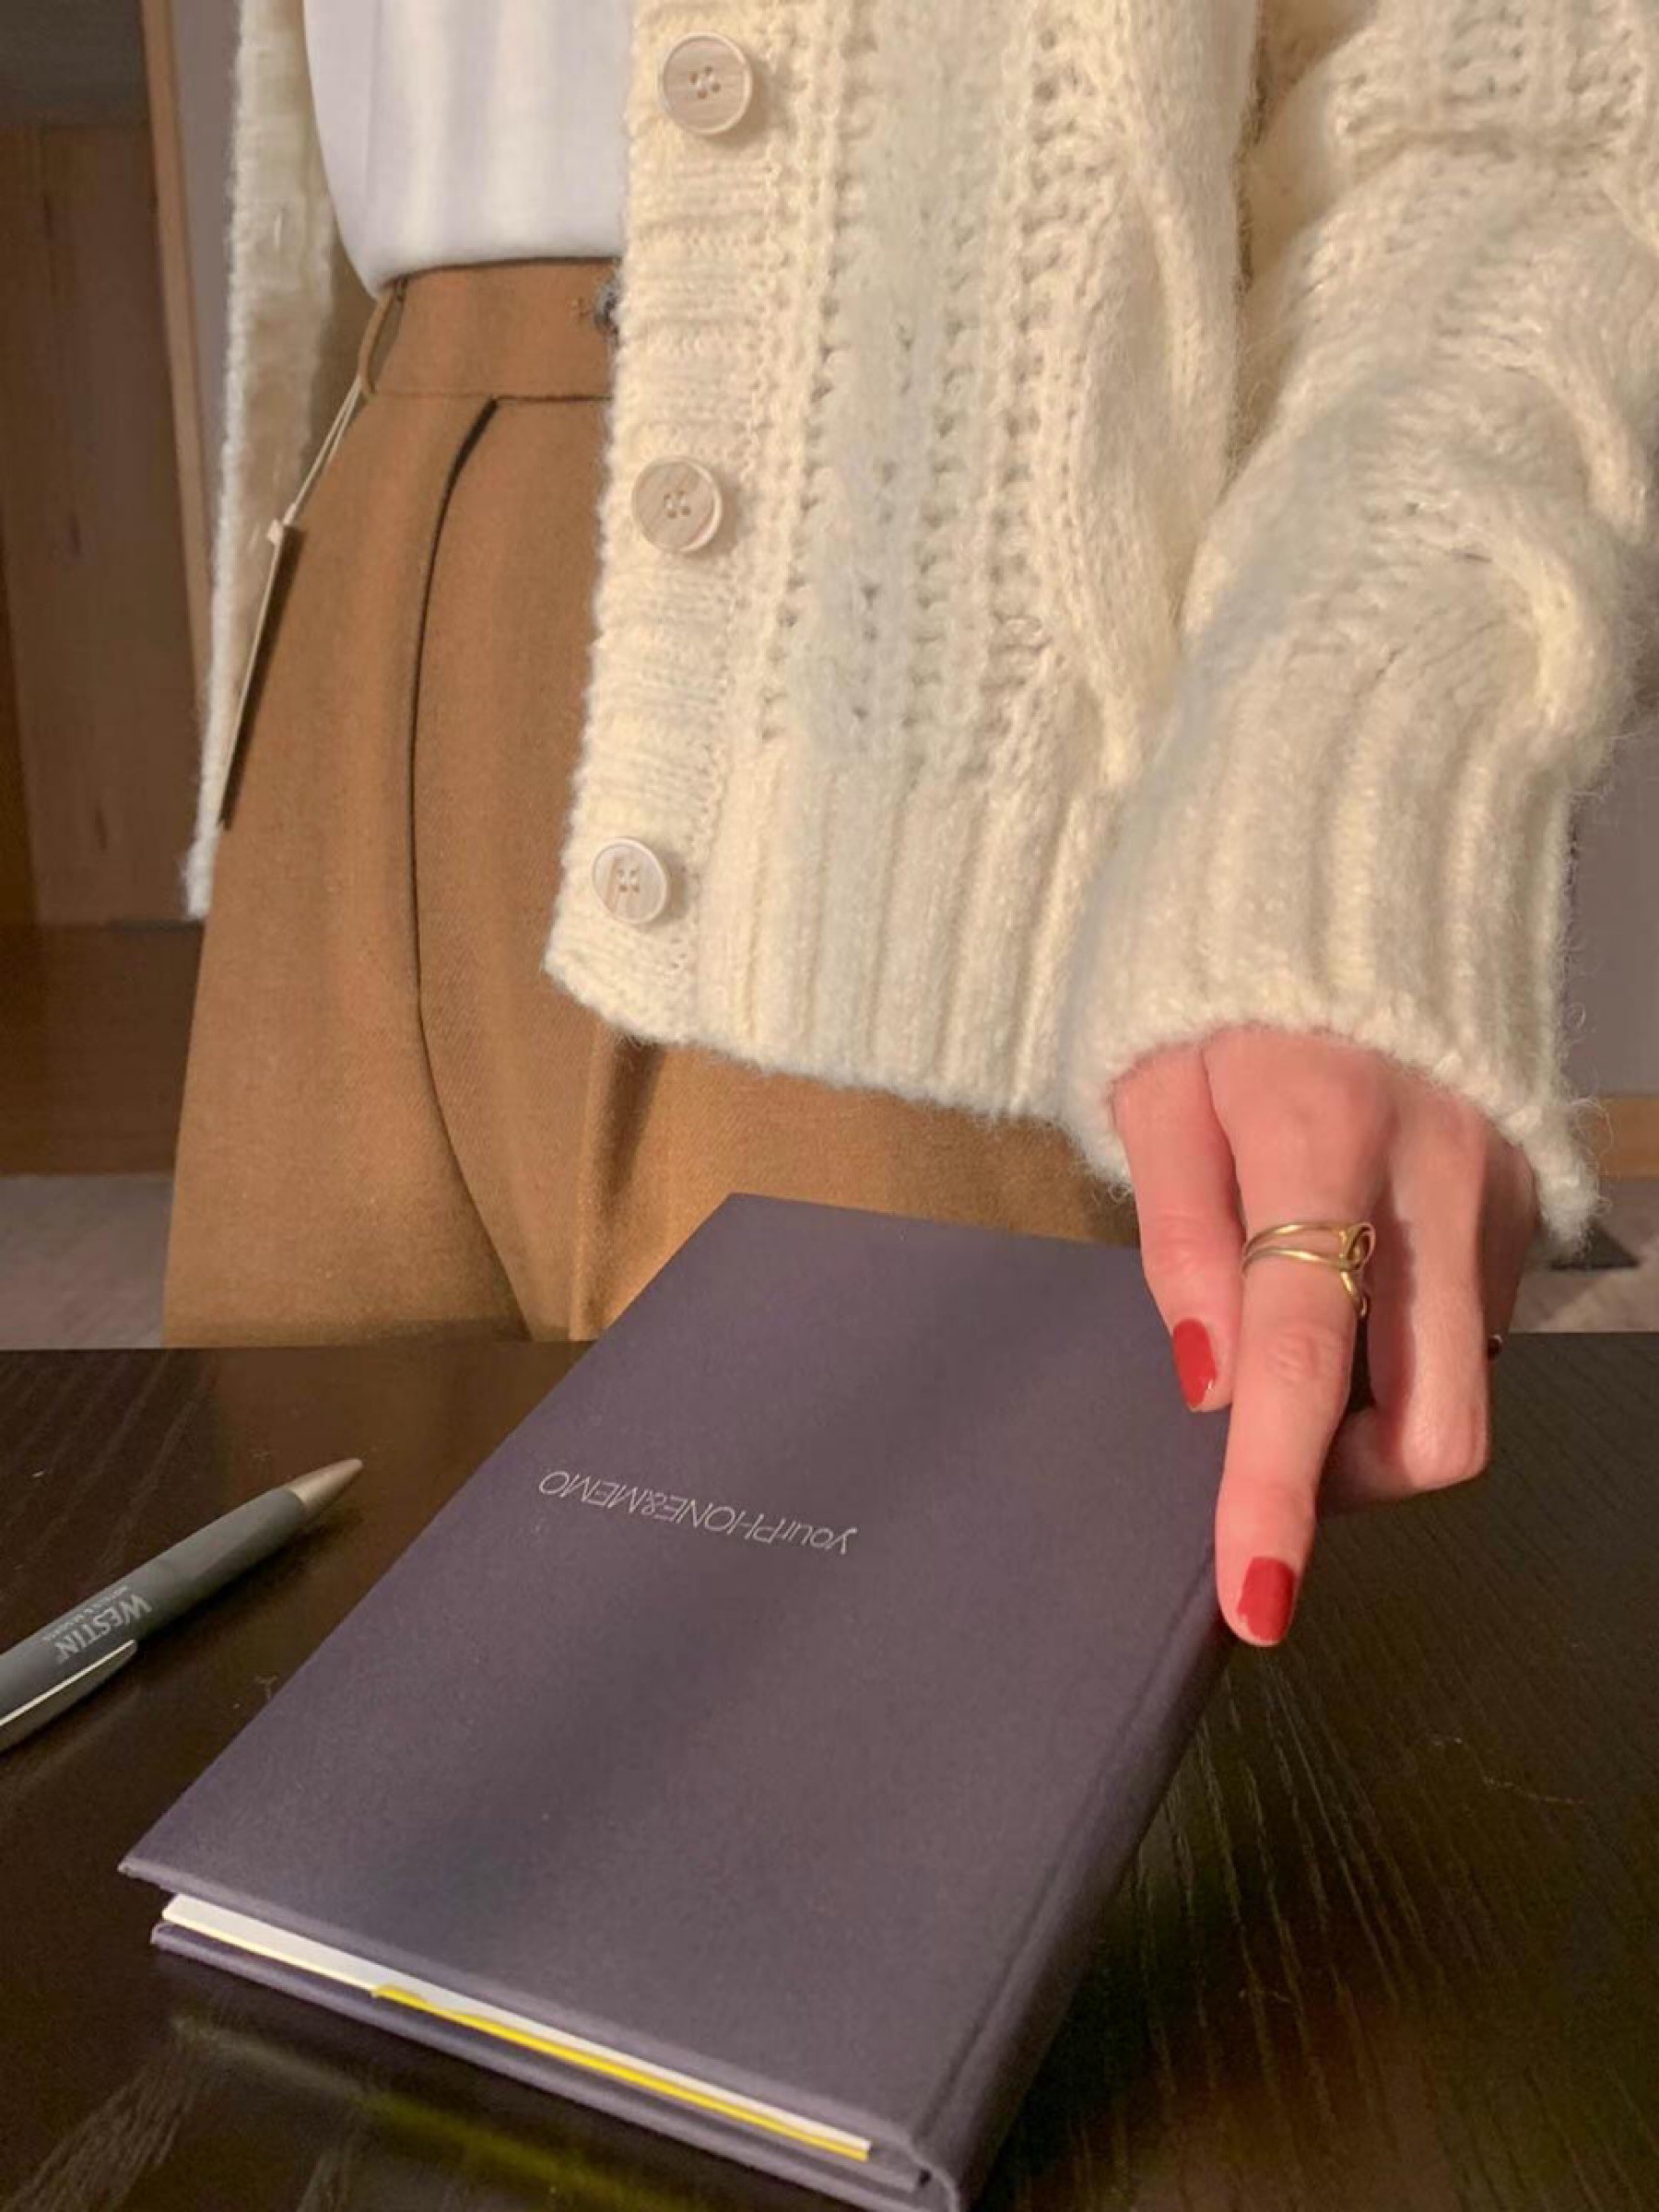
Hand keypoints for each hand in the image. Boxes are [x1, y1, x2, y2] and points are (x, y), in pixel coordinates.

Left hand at [1113, 1027, 1538, 1645]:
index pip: (1305, 1356)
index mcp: (1321, 1139)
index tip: (1257, 1596)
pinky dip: (1407, 1350)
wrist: (1354, 868)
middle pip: (1435, 1424)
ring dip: (1376, 1416)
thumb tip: (1208, 1381)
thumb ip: (1178, 1231)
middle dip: (1349, 1480)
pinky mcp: (1531, 1198)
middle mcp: (1438, 1179)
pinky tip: (1354, 1282)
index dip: (1276, 1490)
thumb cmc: (1217, 985)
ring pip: (1464, 1390)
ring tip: (1298, 1338)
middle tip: (1267, 1438)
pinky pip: (1475, 1330)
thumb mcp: (1154, 1085)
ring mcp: (1500, 1194)